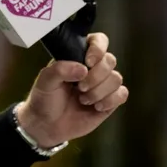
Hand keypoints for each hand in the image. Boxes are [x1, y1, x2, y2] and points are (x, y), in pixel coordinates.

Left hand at [15, 32, 127, 148]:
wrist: (47, 125)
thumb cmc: (45, 99)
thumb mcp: (45, 81)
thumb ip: (60, 69)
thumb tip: (83, 68)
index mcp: (77, 57)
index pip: (98, 41)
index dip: (98, 48)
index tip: (88, 62)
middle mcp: (93, 68)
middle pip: (110, 60)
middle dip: (96, 76)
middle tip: (79, 87)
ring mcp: (102, 84)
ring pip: (116, 78)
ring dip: (99, 91)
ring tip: (83, 99)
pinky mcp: (110, 101)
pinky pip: (122, 94)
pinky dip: (110, 100)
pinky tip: (96, 106)